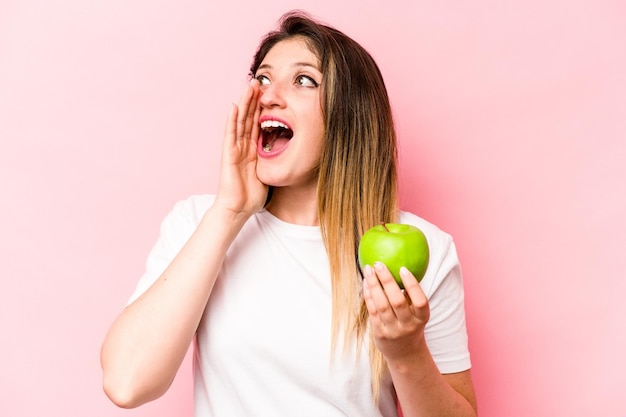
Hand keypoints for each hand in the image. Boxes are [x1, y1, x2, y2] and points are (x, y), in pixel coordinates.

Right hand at [214, 79, 267, 217]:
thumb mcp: (268, 173)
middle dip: (253, 99)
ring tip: (249, 86)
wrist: (238, 209)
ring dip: (244, 103)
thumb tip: (292, 157)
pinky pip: (230, 134)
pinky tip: (234, 106)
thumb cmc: (251, 195)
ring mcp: (234, 149)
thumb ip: (275, 162)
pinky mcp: (228, 155)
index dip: (262, 108)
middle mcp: (242, 146)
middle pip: (248, 117)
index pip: (257, 124)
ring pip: (240, 121)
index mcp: (252, 150)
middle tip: (259, 81)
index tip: (269, 93)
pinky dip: (232, 120)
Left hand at [362, 262, 430, 362]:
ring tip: (368, 270)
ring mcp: (393, 331)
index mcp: (422, 318)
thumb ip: (411, 295)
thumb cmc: (410, 324)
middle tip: (379, 264)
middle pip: (397, 302)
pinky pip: (372, 311)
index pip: (420, 301)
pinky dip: (368, 295)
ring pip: (381, 306)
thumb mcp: (417, 313)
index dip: (412, 285)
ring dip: (374, 285)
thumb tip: (399, 264)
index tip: (403, 269)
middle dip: (387, 281)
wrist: (405, 353)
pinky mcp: (380, 333)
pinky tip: (366, 283)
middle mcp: (408, 326)